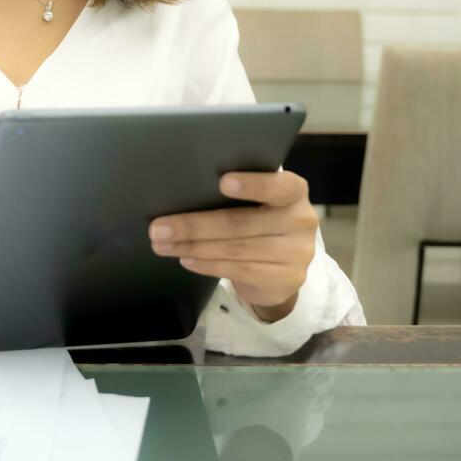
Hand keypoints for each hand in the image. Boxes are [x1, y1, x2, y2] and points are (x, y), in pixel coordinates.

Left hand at [148, 170, 317, 319]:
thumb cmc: (263, 221)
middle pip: (241, 223)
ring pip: (235, 250)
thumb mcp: (260, 203)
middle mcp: (300, 220)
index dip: (252, 184)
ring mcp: (296, 253)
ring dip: (193, 247)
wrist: (286, 266)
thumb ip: (237, 196)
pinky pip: (238, 270)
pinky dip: (207, 264)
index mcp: (294, 191)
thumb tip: (182, 195)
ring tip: (164, 245)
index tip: (222, 181)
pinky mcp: (286, 278)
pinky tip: (187, 259)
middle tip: (159, 228)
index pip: (278, 185)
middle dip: (194, 225)